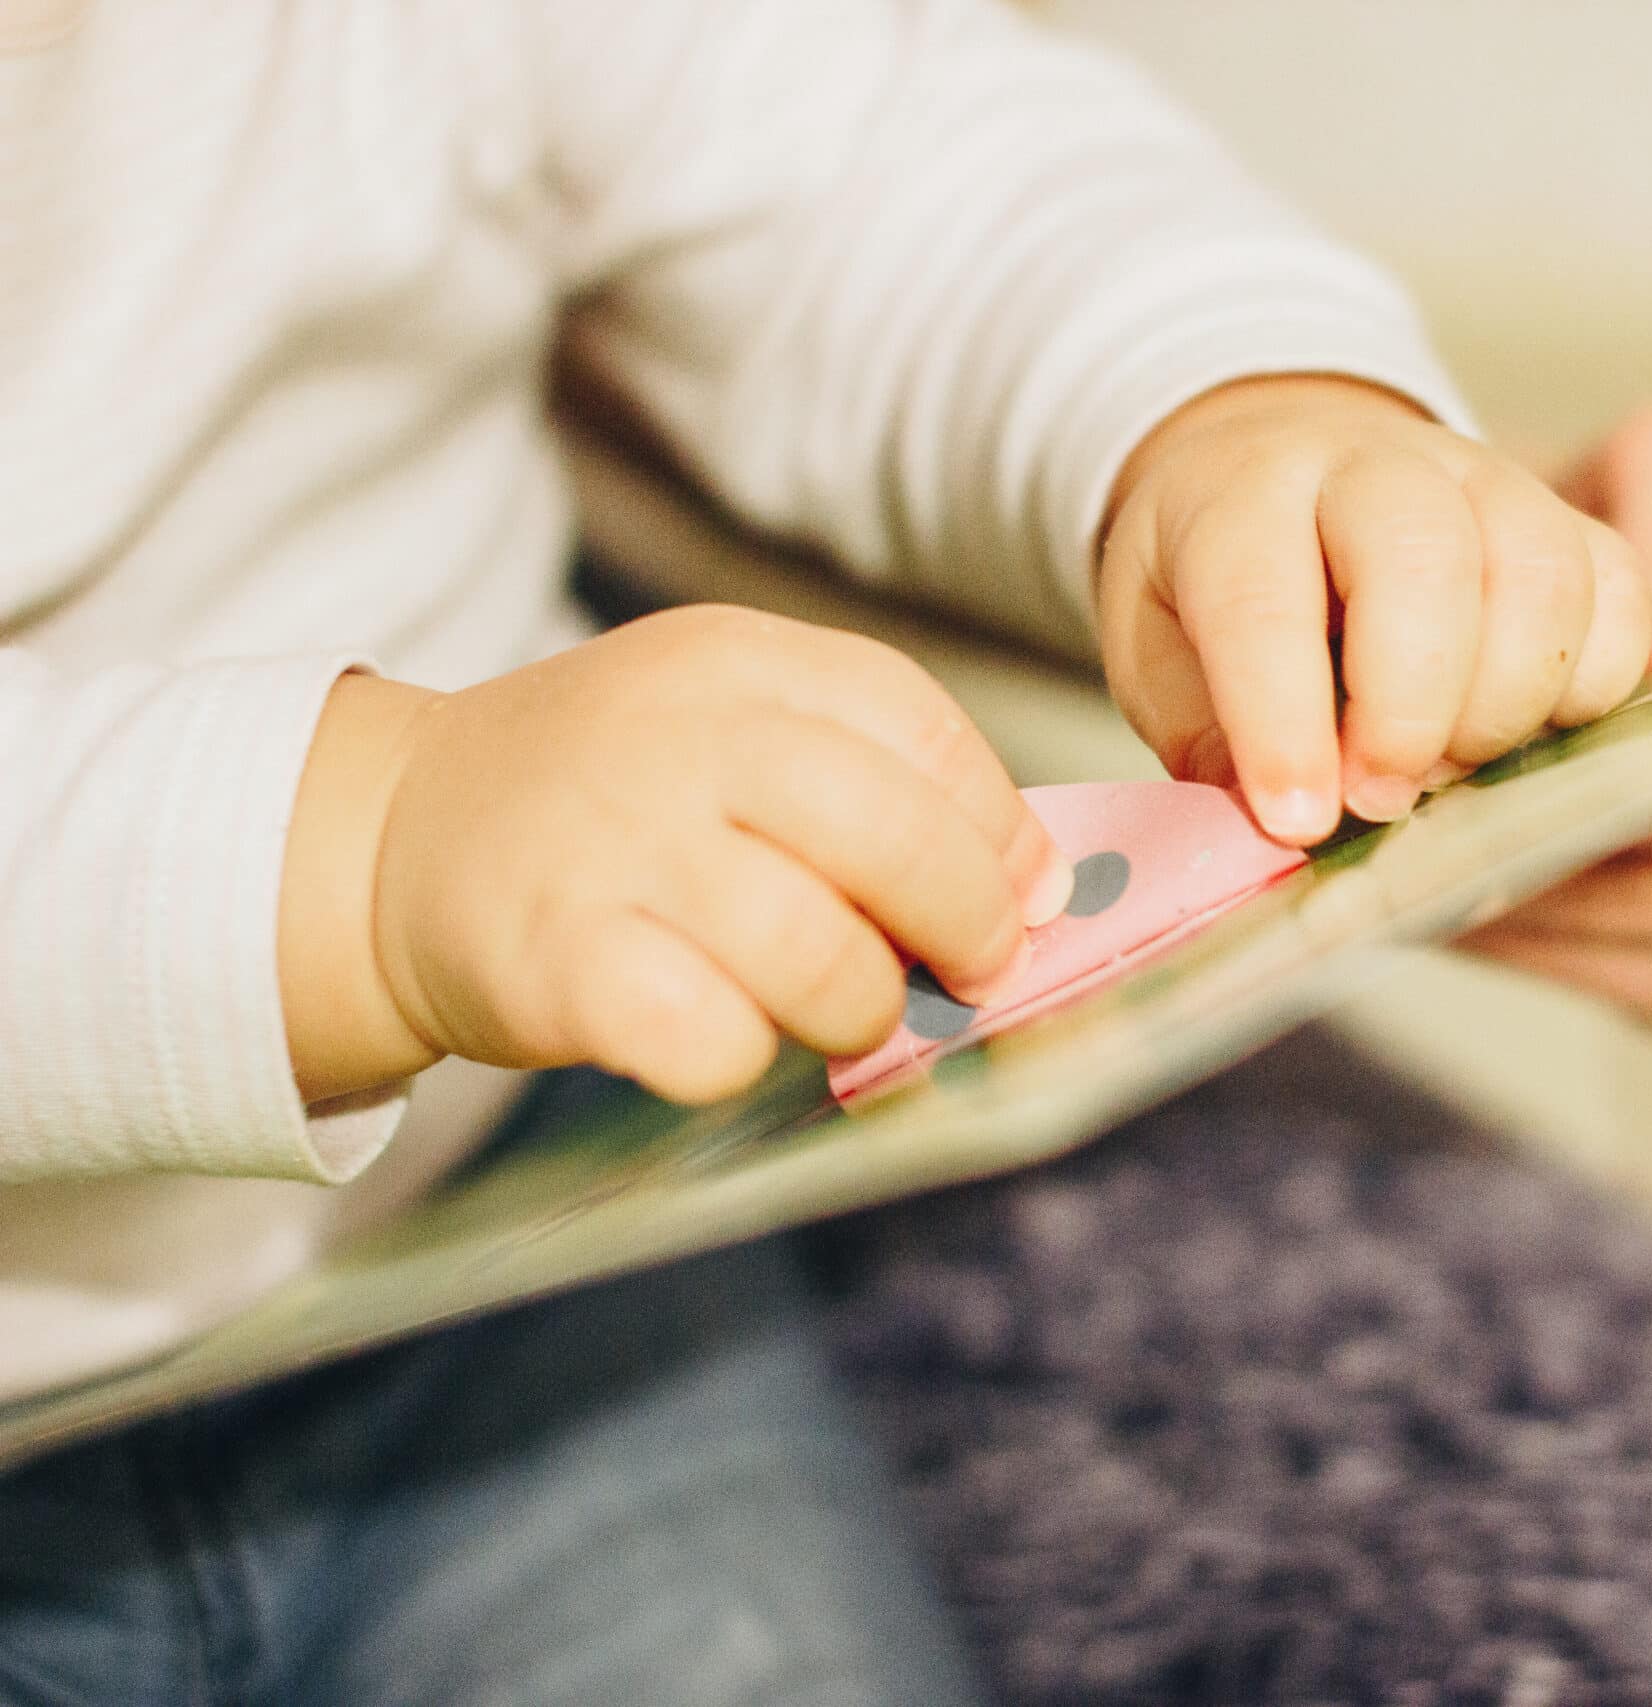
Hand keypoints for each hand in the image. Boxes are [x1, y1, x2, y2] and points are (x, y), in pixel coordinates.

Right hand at [279, 606, 1070, 1104]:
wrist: (394, 837)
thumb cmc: (609, 803)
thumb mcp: (730, 732)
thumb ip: (876, 783)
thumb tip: (1038, 889)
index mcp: (738, 662)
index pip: (921, 729)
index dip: (997, 828)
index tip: (1024, 894)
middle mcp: (679, 738)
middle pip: (893, 837)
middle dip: (966, 926)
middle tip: (971, 973)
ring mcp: (614, 846)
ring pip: (819, 955)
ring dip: (862, 1008)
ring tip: (842, 1013)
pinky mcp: (557, 961)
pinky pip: (708, 1040)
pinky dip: (741, 1061)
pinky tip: (719, 1038)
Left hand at [1096, 375, 1651, 843]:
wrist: (1281, 464)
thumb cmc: (1215, 581)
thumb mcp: (1162, 657)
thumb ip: (1215, 745)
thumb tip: (1294, 831)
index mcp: (1243, 496)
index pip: (1261, 599)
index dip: (1284, 723)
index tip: (1297, 819)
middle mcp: (1374, 468)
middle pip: (1424, 557)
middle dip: (1411, 706)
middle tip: (1383, 798)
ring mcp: (1485, 482)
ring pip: (1541, 573)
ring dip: (1506, 704)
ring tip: (1450, 772)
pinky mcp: (1566, 519)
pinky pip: (1619, 592)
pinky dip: (1592, 685)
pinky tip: (1532, 733)